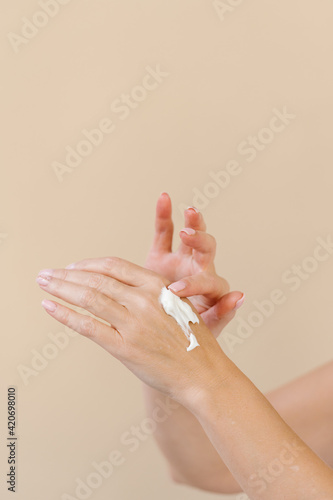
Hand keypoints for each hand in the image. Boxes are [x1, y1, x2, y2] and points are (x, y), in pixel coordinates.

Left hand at [36, 257, 227, 408]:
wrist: (204, 372)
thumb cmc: (192, 339)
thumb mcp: (176, 304)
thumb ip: (148, 293)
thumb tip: (116, 286)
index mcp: (157, 285)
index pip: (114, 266)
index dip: (89, 264)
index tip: (73, 267)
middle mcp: (143, 300)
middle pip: (96, 279)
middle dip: (67, 274)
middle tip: (47, 273)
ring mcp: (133, 324)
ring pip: (89, 298)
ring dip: (61, 288)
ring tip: (43, 283)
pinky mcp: (124, 348)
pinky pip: (88, 326)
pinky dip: (66, 315)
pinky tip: (50, 307)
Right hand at [145, 193, 243, 335]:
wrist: (161, 329)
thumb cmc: (189, 332)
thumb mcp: (205, 330)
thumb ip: (222, 314)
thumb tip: (241, 296)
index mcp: (210, 290)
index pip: (209, 282)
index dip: (194, 284)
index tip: (175, 290)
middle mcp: (198, 271)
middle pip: (207, 250)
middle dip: (200, 241)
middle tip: (188, 236)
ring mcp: (181, 261)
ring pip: (191, 237)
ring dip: (193, 223)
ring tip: (189, 212)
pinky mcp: (161, 256)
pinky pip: (164, 232)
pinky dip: (164, 215)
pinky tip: (164, 198)